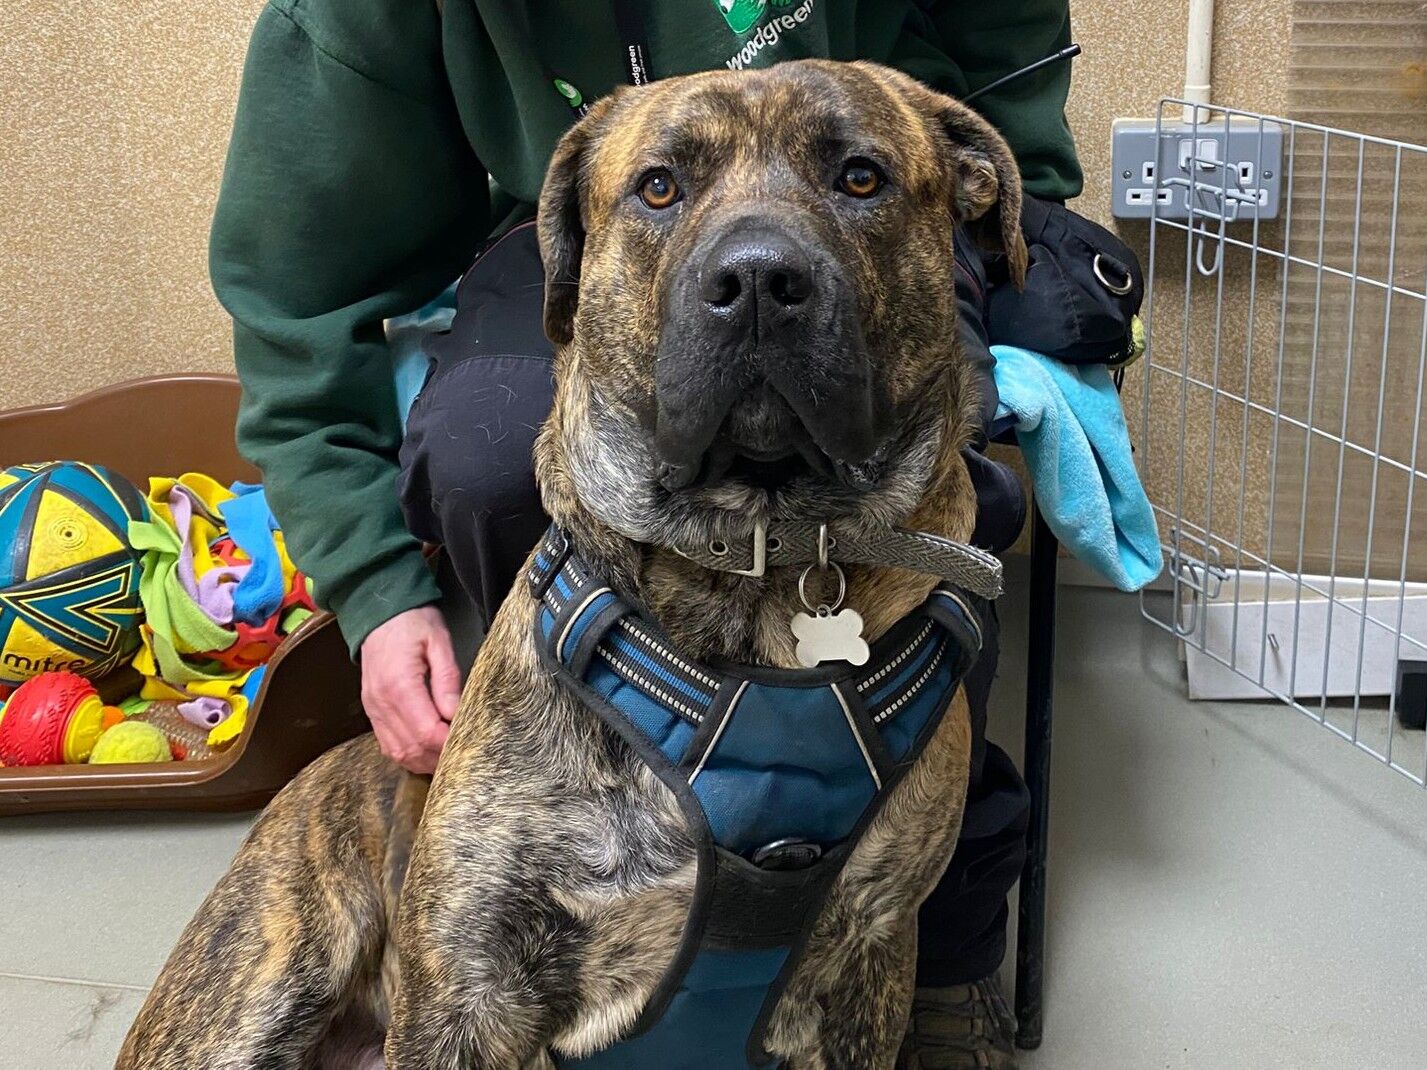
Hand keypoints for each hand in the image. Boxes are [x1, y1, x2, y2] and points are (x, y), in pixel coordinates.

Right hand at [359, 606, 462, 773]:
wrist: (378, 611)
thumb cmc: (412, 622)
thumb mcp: (439, 642)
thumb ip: (448, 680)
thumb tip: (456, 714)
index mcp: (399, 685)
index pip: (426, 732)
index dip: (450, 744)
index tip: (471, 743)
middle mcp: (381, 703)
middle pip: (413, 748)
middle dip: (440, 756)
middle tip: (465, 752)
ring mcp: (373, 709)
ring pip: (399, 753)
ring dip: (425, 760)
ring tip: (449, 754)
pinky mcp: (371, 711)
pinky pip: (388, 745)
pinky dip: (409, 754)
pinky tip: (428, 750)